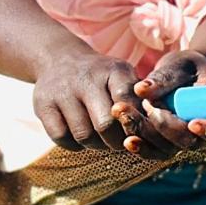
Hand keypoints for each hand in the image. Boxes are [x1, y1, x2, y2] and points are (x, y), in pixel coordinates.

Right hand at [31, 44, 190, 156]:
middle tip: (121, 141)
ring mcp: (61, 91)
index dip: (135, 124)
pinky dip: (74, 144)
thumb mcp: (124, 78)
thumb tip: (163, 133)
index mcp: (113, 70)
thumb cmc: (102, 77)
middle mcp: (85, 78)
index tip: (138, 131)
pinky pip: (62, 138)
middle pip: (106, 125)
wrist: (58, 60)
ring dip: (96, 144)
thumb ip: (141, 101)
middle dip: (117, 140)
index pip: (128, 104)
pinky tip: (81, 136)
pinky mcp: (41, 105)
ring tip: (101, 139)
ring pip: (84, 135)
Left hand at [133, 51, 205, 150]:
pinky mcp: (168, 145)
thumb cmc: (188, 67)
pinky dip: (140, 145)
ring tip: (123, 112)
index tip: (193, 123)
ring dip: (145, 133)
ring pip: (168, 149)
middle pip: (191, 142)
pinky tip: (128, 140)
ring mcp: (187, 142)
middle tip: (148, 106)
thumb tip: (142, 89)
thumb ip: (165, 77)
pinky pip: (155, 150)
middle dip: (167, 128)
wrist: (183, 76)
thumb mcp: (180, 64)